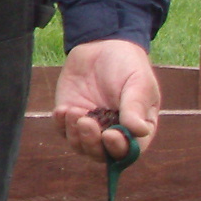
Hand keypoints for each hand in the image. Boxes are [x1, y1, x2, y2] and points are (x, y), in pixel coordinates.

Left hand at [54, 38, 160, 162]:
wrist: (102, 45)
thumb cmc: (127, 65)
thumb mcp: (138, 83)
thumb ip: (135, 107)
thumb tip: (139, 131)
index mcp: (136, 128)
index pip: (128, 151)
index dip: (118, 149)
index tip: (110, 135)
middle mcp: (113, 132)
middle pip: (101, 154)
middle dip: (91, 143)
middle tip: (86, 122)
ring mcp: (90, 126)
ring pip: (79, 146)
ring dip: (75, 134)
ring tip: (74, 111)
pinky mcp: (70, 117)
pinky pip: (62, 131)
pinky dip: (61, 124)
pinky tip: (63, 110)